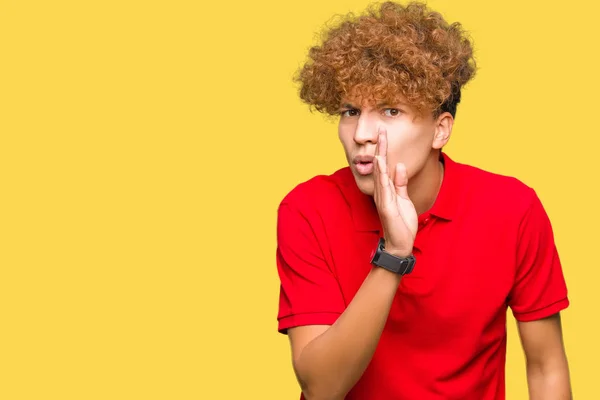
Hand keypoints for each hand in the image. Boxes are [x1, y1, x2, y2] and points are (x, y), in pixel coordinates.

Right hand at [372, 127, 417, 256]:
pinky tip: (381, 165)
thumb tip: (399, 165)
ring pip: (380, 175)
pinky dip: (382, 176)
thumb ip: (400, 183)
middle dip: (381, 148)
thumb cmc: (401, 223)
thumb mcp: (404, 199)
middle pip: (380, 166)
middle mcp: (382, 192)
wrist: (400, 244)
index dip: (384, 149)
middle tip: (381, 130)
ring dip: (380, 159)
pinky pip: (384, 189)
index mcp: (386, 189)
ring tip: (380, 144)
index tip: (385, 133)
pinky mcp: (387, 207)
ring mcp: (383, 199)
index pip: (384, 165)